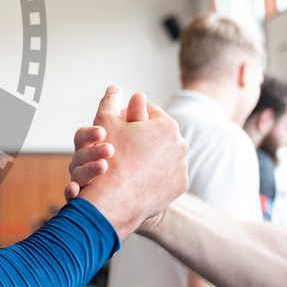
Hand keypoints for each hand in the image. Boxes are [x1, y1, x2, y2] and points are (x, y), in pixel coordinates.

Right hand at [71, 86, 187, 238]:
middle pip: (156, 133)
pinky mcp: (179, 187)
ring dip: (147, 155)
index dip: (129, 115)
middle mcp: (181, 145)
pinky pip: (166, 174)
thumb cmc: (108, 157)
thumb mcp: (104, 122)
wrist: (114, 199)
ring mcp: (182, 168)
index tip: (117, 126)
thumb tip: (115, 87)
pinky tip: (135, 176)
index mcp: (166, 125)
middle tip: (119, 144)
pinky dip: (154, 174)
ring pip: (162, 154)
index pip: (148, 111)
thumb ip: (110, 101)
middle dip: (140, 136)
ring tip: (126, 161)